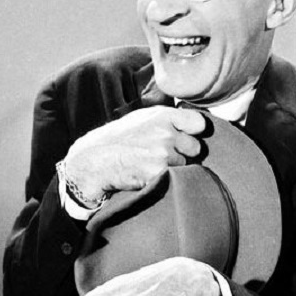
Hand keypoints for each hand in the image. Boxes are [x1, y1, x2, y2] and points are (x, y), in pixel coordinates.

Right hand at [63, 106, 204, 203]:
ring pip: (186, 165)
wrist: (97, 160)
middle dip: (185, 152)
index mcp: (164, 116)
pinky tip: (149, 173)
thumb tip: (195, 122)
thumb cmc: (121, 138)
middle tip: (164, 153)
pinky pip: (175, 178)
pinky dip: (166, 178)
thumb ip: (169, 118)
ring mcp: (163, 154)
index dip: (194, 131)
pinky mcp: (159, 173)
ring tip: (153, 163)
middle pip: (196, 147)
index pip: (199, 123)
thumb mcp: (143, 117)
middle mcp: (166, 133)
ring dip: (175, 167)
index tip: (187, 135)